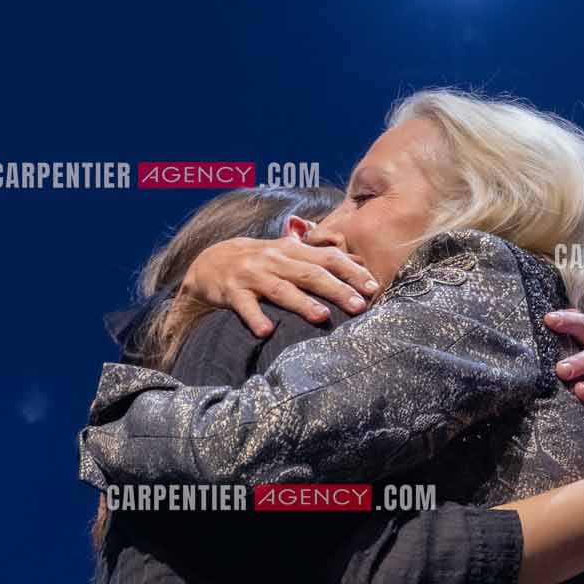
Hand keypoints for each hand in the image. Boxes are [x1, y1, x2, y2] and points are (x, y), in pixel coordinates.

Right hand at [179, 232, 377, 338]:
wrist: (210, 263)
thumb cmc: (258, 261)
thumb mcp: (286, 252)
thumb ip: (318, 257)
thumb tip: (356, 260)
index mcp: (292, 251)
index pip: (328, 258)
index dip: (352, 271)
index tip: (373, 287)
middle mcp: (274, 260)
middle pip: (310, 274)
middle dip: (337, 289)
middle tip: (359, 306)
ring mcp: (252, 276)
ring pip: (281, 289)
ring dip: (302, 303)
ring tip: (322, 317)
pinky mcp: (231, 293)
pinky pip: (245, 307)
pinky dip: (255, 318)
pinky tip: (266, 332)